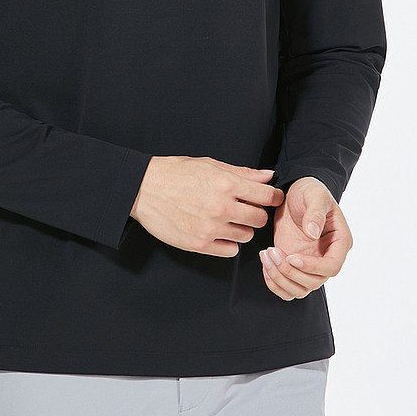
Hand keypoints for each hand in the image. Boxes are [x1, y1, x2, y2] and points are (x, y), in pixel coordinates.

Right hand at [130, 156, 284, 257]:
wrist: (144, 188)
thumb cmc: (176, 173)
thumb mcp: (210, 164)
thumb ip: (242, 173)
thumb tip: (267, 176)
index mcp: (226, 183)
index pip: (266, 196)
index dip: (273, 197)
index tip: (270, 199)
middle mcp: (220, 207)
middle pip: (260, 219)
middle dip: (256, 213)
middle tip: (245, 209)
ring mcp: (210, 228)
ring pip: (246, 236)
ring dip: (241, 228)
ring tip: (226, 219)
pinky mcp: (199, 244)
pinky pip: (230, 251)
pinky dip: (228, 243)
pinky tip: (217, 232)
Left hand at [259, 176, 351, 299]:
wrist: (294, 194)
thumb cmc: (309, 191)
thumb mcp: (314, 194)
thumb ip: (315, 212)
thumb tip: (313, 232)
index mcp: (340, 241)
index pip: (332, 266)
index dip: (313, 267)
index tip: (292, 257)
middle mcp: (327, 257)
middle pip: (314, 282)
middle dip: (290, 272)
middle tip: (271, 251)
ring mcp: (310, 264)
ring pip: (299, 289)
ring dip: (280, 279)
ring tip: (266, 255)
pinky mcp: (295, 267)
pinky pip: (287, 288)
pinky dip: (274, 283)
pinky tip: (265, 264)